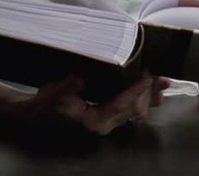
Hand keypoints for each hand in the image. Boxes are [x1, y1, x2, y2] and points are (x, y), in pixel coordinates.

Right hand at [29, 74, 170, 134]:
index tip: (147, 77)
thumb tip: (80, 77)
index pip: (121, 105)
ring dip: (149, 95)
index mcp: (94, 120)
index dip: (136, 90)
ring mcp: (108, 121)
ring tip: (162, 82)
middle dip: (147, 92)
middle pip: (134, 109)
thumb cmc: (46, 104)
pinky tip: (151, 87)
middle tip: (158, 74)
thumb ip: (69, 86)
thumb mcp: (54, 92)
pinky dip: (143, 97)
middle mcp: (105, 123)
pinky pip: (131, 108)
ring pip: (136, 111)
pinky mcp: (108, 115)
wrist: (36, 113)